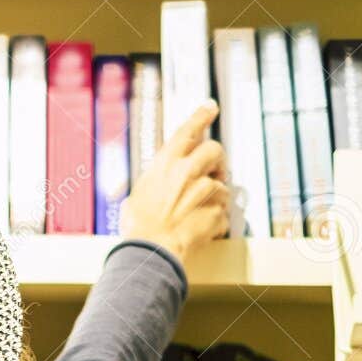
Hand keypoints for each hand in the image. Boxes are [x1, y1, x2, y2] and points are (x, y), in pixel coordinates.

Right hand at [119, 101, 229, 265]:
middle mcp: (187, 172)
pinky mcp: (215, 213)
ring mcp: (204, 192)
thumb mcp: (138, 194)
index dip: (201, 116)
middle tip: (213, 175)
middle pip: (215, 150)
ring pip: (223, 186)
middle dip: (217, 162)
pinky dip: (215, 224)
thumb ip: (157, 180)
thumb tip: (161, 179)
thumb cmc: (138, 228)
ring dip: (216, 199)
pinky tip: (201, 232)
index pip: (188, 130)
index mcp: (166, 164)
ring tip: (199, 215)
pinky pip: (222, 214)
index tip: (211, 107)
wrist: (149, 254)